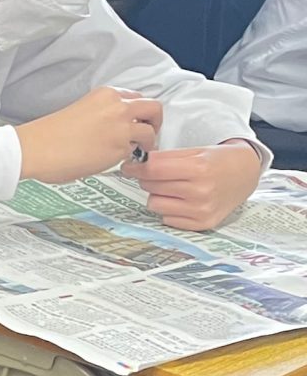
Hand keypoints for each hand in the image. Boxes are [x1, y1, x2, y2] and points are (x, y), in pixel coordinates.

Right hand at [14, 87, 162, 184]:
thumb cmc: (47, 135)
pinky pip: (135, 153)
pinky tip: (115, 162)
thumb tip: (113, 129)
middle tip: (148, 134)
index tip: (136, 121)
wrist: (34, 149)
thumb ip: (102, 114)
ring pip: (150, 132)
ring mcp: (122, 128)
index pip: (136, 98)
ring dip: (145, 143)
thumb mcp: (80, 110)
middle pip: (154, 109)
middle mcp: (118, 107)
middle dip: (154, 122)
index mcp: (106, 94)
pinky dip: (129, 158)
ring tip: (133, 152)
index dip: (138, 112)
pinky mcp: (119, 149)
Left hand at [130, 142, 264, 231]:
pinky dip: (170, 209)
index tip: (130, 166)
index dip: (137, 167)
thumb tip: (134, 164)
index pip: (153, 170)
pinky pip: (166, 219)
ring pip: (154, 204)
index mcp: (199, 169)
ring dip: (158, 195)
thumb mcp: (196, 151)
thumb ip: (165, 157)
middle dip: (150, 179)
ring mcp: (201, 211)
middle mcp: (201, 192)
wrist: (247, 174)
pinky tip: (183, 201)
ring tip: (174, 188)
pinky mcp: (202, 224)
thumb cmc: (218, 160)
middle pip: (151, 186)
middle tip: (163, 175)